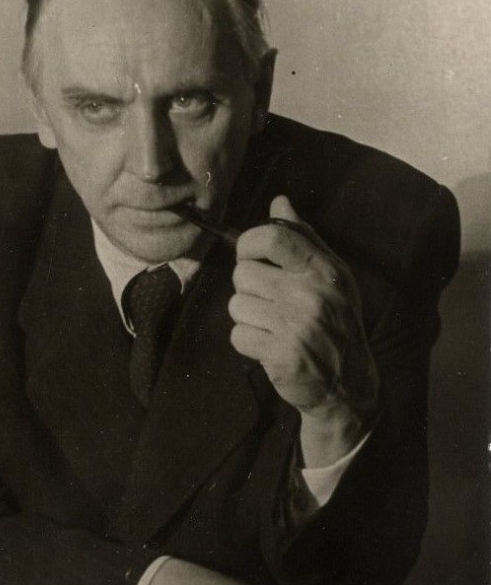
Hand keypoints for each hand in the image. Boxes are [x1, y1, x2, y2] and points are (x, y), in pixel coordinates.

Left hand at [228, 195, 378, 464]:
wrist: (347, 383)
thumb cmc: (334, 322)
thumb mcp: (330, 277)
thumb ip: (303, 239)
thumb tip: (280, 202)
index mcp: (323, 270)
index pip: (272, 238)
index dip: (248, 244)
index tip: (250, 257)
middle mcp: (311, 294)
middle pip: (244, 274)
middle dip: (248, 289)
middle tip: (269, 304)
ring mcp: (297, 325)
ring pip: (237, 306)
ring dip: (247, 318)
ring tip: (272, 327)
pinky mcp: (282, 354)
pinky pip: (238, 336)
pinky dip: (248, 343)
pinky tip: (269, 346)